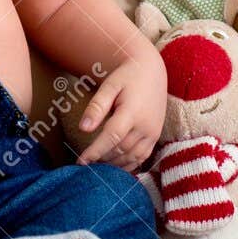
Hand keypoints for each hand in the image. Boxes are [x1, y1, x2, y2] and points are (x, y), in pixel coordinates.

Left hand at [74, 55, 166, 170]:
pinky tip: (114, 166)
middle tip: (85, 166)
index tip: (81, 161)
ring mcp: (153, 133)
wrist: (151, 71)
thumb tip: (83, 129)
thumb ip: (96, 107)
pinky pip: (142, 157)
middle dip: (101, 159)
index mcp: (132, 112)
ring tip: (96, 167)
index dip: (95, 151)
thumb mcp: (109, 86)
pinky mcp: (156, 136)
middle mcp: (146, 125)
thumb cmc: (126, 76)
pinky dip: (128, 165)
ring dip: (113, 165)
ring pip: (131, 157)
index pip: (111, 137)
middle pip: (120, 150)